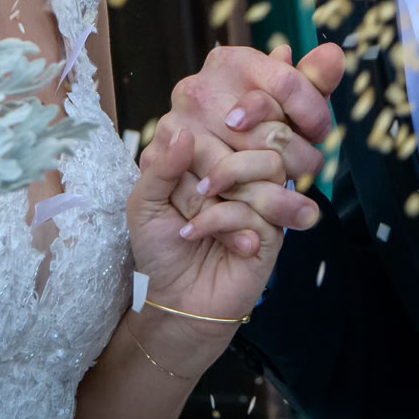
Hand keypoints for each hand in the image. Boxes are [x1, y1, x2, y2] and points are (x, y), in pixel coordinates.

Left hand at [128, 121, 288, 330]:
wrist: (174, 300)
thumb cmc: (160, 248)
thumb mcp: (144, 202)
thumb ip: (161, 165)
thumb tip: (185, 131)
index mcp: (218, 157)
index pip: (235, 117)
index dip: (218, 123)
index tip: (189, 141)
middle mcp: (246, 174)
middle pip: (259, 135)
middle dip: (215, 162)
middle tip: (191, 190)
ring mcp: (264, 201)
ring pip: (269, 165)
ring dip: (224, 186)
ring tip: (194, 214)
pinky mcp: (273, 231)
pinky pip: (258, 207)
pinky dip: (220, 220)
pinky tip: (197, 235)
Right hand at [164, 39, 344, 226]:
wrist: (190, 205)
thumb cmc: (243, 153)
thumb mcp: (280, 116)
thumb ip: (308, 85)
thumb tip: (333, 55)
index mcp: (230, 64)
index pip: (286, 83)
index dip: (313, 115)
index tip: (319, 137)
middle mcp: (197, 89)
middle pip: (269, 133)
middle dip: (295, 165)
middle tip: (304, 181)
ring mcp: (173, 126)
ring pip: (241, 174)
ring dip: (269, 204)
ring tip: (289, 219)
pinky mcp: (154, 165)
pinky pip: (209, 202)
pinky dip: (234, 226)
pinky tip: (251, 239)